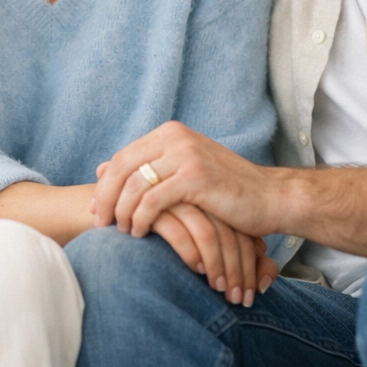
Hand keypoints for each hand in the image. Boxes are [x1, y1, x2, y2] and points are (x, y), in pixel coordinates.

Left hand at [93, 121, 276, 239]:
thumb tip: (100, 168)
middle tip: (99, 223)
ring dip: (122, 212)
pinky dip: (140, 219)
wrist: (269, 197)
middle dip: (106, 198)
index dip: (105, 184)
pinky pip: (152, 200)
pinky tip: (141, 233)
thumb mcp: (184, 171)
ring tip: (122, 232)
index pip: (123, 156)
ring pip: (134, 184)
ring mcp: (186, 155)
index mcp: (171, 133)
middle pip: (122, 167)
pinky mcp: (195, 177)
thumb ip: (148, 167)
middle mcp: (176, 137)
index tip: (97, 209)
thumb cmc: (227, 189)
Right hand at [151, 203, 277, 306]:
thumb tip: (266, 277)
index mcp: (213, 202)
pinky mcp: (152, 208)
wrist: (123, 233)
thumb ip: (240, 258)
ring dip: (219, 266)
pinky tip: (196, 270)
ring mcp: (176, 199)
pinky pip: (179, 232)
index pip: (242, 229)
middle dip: (239, 269)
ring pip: (209, 233)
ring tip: (221, 290)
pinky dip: (191, 253)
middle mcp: (198, 197)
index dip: (252, 262)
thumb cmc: (172, 245)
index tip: (254, 291)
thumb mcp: (209, 250)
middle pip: (230, 231)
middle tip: (240, 300)